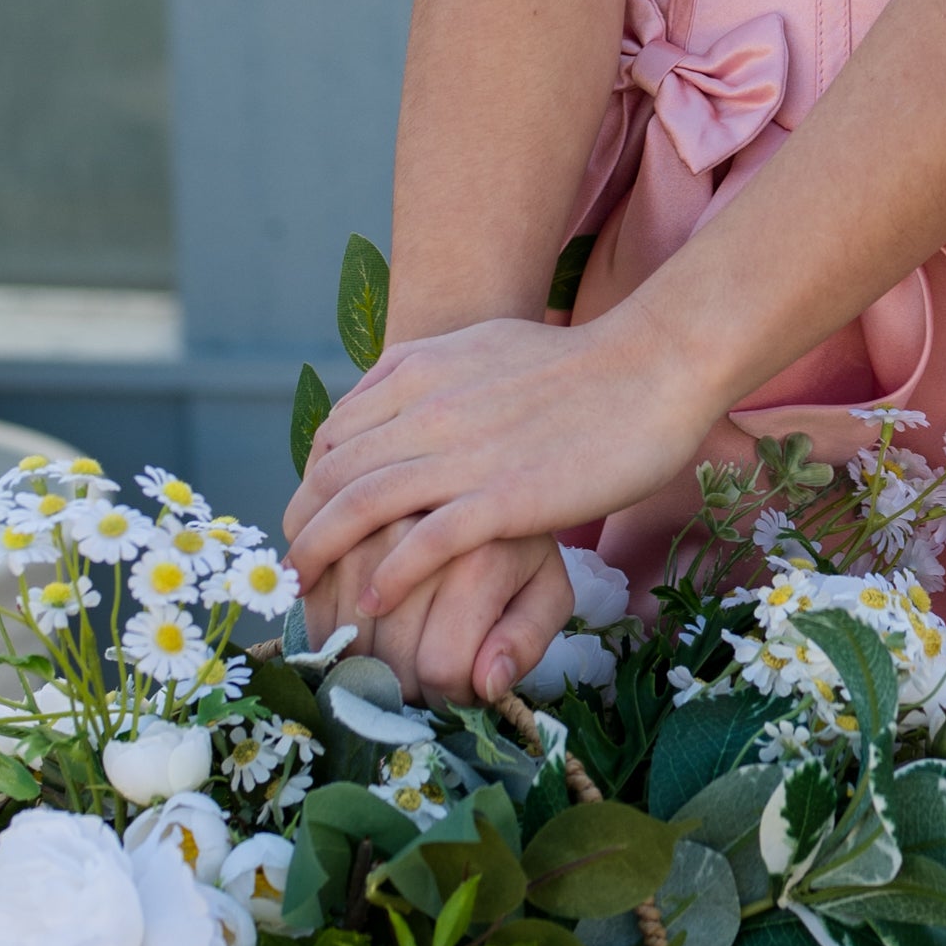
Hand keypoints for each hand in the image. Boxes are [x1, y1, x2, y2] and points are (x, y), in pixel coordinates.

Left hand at [282, 297, 732, 695]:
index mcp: (422, 370)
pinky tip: (373, 602)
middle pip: (334, 474)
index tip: (308, 519)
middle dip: (303, 526)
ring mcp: (464, 452)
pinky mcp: (504, 496)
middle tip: (294, 569)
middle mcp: (429, 407)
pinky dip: (389, 574)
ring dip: (324, 554)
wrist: (651, 367)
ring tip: (308, 595)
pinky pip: (425, 541)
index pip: (335, 434)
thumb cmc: (578, 362)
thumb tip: (384, 393)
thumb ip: (429, 370)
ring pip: (362, 507)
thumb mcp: (484, 343)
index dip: (311, 483)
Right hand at [318, 527, 558, 703]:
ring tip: (397, 641)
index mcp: (479, 559)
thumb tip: (487, 685)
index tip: (459, 681)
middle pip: (389, 659)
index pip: (442, 668)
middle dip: (406, 682)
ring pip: (345, 636)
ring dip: (365, 657)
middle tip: (425, 664)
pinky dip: (329, 624)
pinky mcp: (334, 518)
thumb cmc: (513, 547)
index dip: (448, 694)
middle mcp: (419, 536)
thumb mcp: (546, 591)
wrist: (481, 473)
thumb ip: (527, 642)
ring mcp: (369, 524)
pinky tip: (360, 616)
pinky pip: (313, 601)